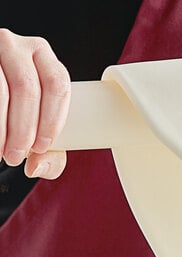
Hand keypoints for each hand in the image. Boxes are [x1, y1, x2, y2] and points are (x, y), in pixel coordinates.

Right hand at [0, 28, 69, 178]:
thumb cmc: (15, 116)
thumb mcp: (38, 131)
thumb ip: (50, 155)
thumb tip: (36, 167)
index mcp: (44, 59)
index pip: (58, 85)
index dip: (51, 120)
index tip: (41, 148)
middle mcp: (17, 45)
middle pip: (28, 89)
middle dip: (23, 130)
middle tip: (15, 157)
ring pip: (1, 90)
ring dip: (2, 128)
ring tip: (2, 154)